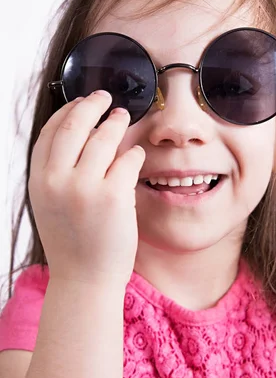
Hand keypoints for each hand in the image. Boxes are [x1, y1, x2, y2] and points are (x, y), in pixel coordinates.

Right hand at [28, 90, 144, 285]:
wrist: (85, 280)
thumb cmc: (72, 245)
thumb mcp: (51, 206)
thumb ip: (57, 174)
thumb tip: (81, 137)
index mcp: (38, 181)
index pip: (49, 133)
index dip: (66, 111)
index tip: (79, 102)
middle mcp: (57, 180)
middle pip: (74, 125)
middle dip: (90, 105)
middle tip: (104, 97)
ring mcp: (85, 187)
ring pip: (103, 137)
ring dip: (115, 122)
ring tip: (122, 117)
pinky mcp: (113, 196)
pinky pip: (127, 159)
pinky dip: (132, 152)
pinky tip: (135, 153)